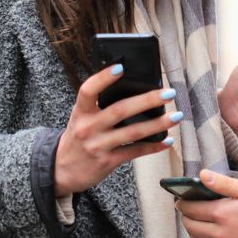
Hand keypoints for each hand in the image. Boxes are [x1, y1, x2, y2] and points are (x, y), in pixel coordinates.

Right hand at [53, 64, 180, 195]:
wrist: (61, 170)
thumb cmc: (77, 138)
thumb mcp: (81, 119)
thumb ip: (99, 106)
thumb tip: (134, 91)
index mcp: (80, 112)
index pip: (88, 90)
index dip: (103, 78)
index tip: (121, 67)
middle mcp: (88, 127)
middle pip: (120, 110)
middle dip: (147, 100)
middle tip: (169, 92)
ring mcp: (98, 146)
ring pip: (133, 132)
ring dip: (158, 124)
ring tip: (176, 116)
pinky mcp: (107, 162)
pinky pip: (134, 152)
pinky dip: (153, 146)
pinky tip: (167, 140)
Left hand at [176, 170, 237, 237]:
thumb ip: (224, 184)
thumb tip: (201, 176)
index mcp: (222, 214)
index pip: (190, 209)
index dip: (183, 203)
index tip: (182, 200)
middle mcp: (220, 235)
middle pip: (191, 228)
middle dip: (186, 218)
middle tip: (189, 212)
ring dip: (195, 235)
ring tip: (199, 227)